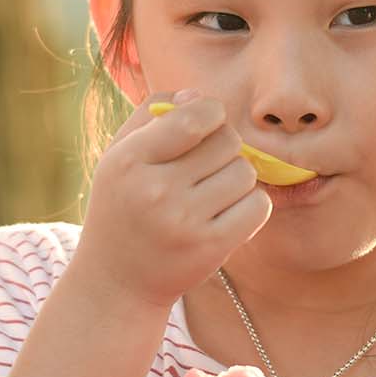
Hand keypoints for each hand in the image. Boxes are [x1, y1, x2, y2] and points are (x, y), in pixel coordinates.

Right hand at [74, 89, 271, 308]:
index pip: (195, 116)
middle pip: (228, 142)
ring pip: (245, 172)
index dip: (212, 112)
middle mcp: (155, 191)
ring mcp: (184, 222)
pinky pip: (258, 206)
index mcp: (129, 160)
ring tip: (212, 191)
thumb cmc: (123, 204)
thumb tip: (198, 95)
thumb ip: (153, 113)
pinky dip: (251, 205)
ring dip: (236, 178)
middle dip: (224, 146)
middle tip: (205, 164)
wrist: (116, 280)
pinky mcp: (210, 248)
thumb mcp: (120, 153)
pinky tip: (228, 211)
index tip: (206, 123)